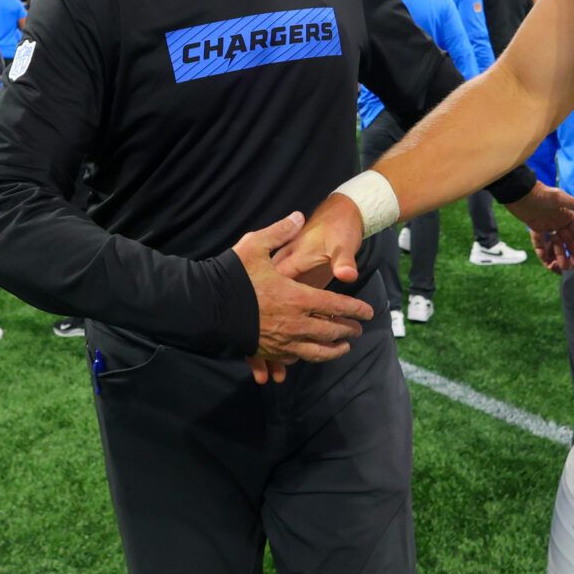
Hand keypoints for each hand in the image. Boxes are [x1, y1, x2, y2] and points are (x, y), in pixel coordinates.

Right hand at [235, 212, 372, 380]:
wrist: (204, 307)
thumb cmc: (231, 276)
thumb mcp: (255, 246)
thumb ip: (279, 232)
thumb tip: (298, 216)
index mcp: (297, 298)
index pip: (336, 306)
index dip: (355, 309)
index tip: (369, 313)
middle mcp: (294, 323)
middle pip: (330, 332)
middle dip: (348, 331)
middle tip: (358, 330)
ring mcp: (280, 340)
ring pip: (315, 352)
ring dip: (332, 351)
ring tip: (343, 349)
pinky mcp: (266, 349)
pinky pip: (292, 358)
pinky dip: (305, 357)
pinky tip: (308, 355)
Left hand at [504, 182, 573, 272]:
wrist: (520, 192)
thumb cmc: (541, 193)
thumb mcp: (560, 199)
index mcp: (567, 215)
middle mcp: (558, 221)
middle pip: (568, 241)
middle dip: (573, 254)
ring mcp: (547, 226)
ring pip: (555, 245)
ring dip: (560, 256)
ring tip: (564, 267)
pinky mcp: (535, 229)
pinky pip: (541, 244)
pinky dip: (544, 252)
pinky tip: (547, 262)